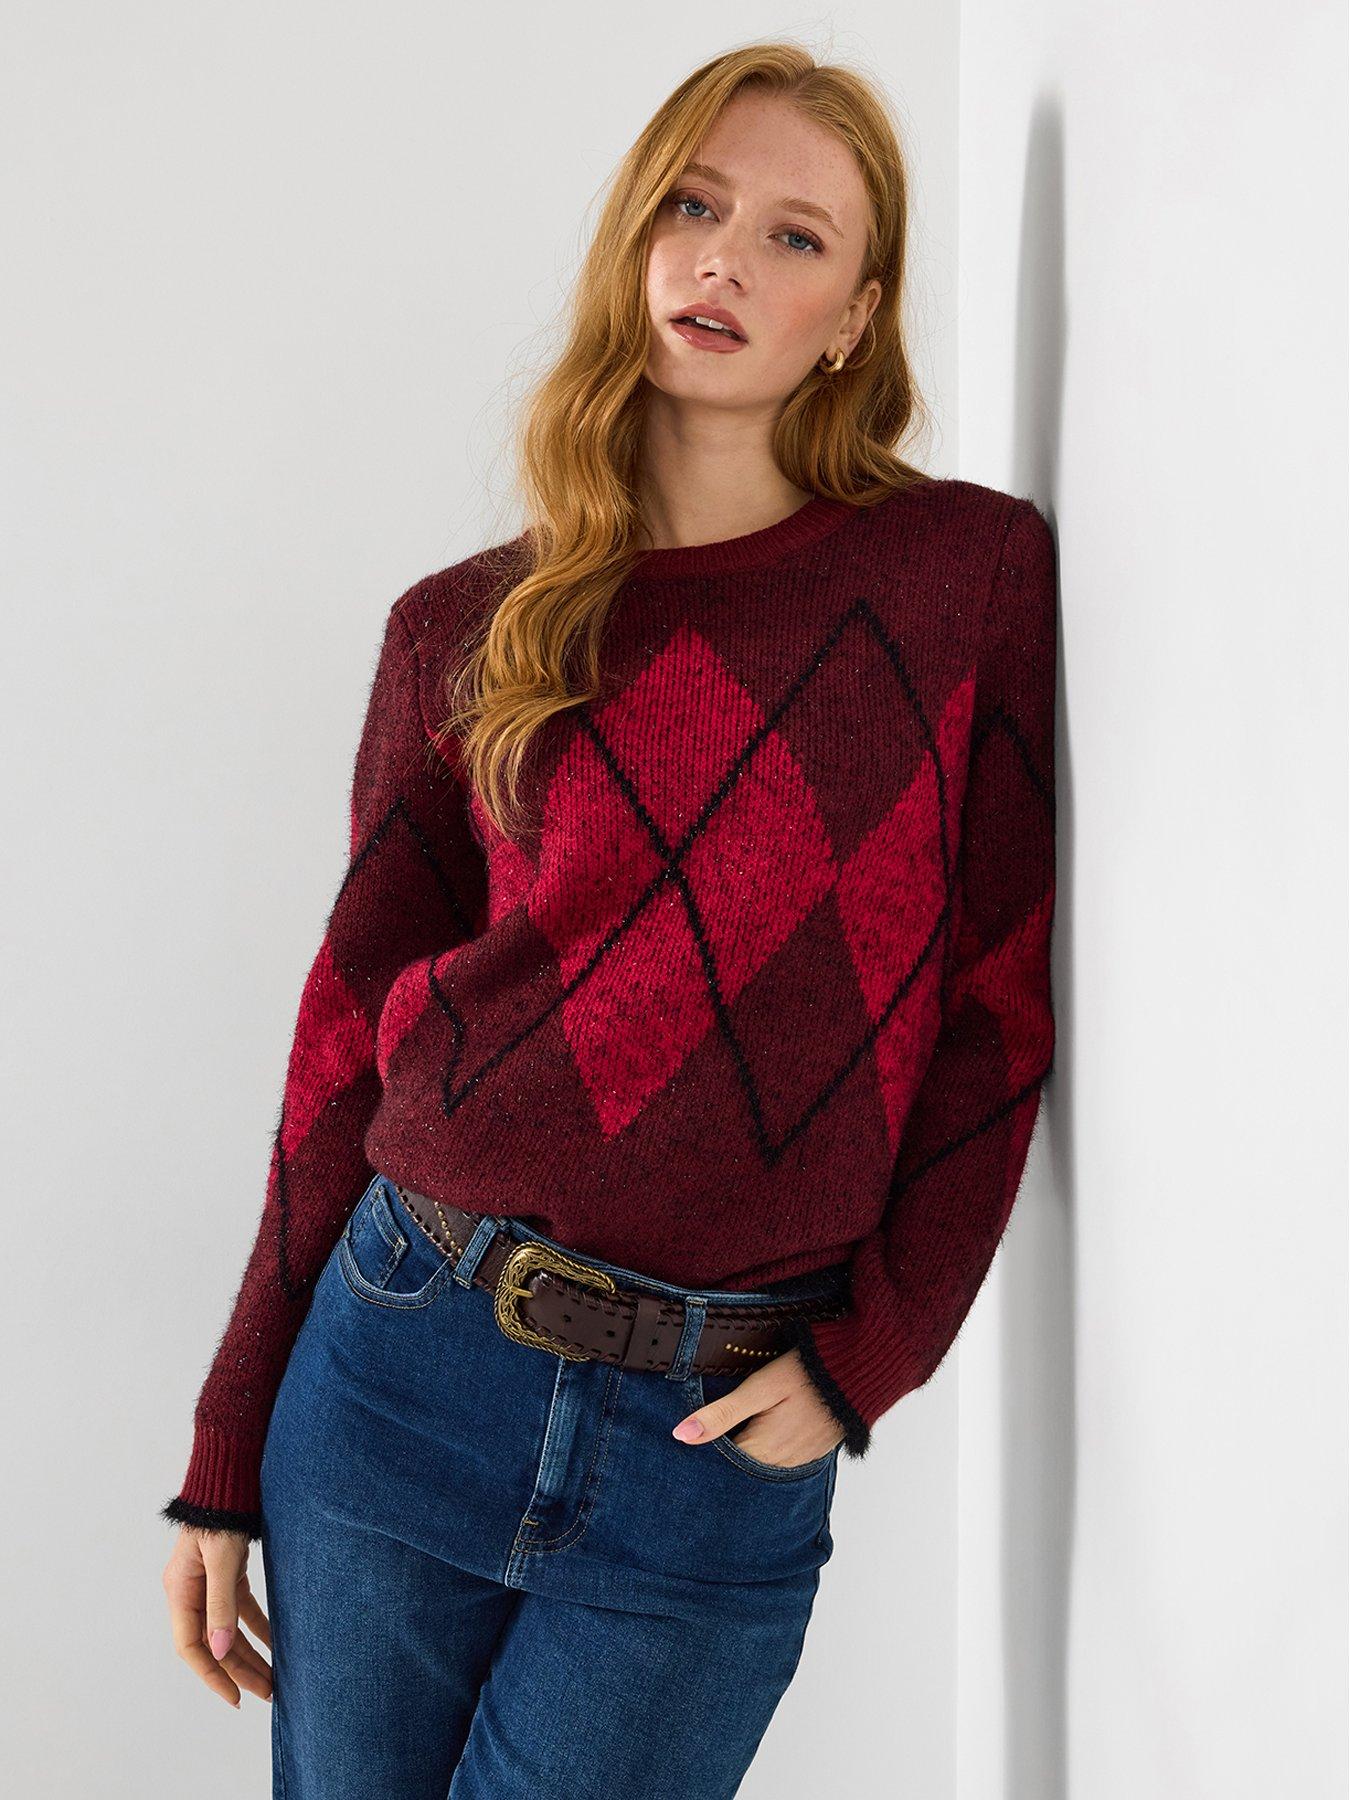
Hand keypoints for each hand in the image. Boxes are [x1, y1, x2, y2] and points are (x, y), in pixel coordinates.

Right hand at [163, 1525, 272, 1706]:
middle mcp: (191, 1592)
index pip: (191, 1647)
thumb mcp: (221, 1559)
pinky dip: (258, 1626)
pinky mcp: (227, 1574)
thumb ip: (221, 1603)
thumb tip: (219, 1651)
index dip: (212, 1674)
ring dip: (249, 1653)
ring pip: (228, 1630)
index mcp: (180, 1591)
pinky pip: (241, 1610)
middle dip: (239, 1670)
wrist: (229, 1476)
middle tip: (267, 1691)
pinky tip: (277, 1641)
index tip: (235, 1696)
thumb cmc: (220, 1514)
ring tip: (273, 1677)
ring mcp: (209, 1584)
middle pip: (214, 1643)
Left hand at [671, 1347, 844, 1466]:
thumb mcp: (759, 1388)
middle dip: (724, 1459)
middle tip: (704, 1443)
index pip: (722, 1466)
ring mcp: (801, 1459)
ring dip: (747, 1457)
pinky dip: (769, 1453)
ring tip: (730, 1438)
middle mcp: (782, 1463)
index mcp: (763, 1450)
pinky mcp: (815, 1450)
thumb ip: (722, 1414)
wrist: (859, 1369)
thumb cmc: (806, 1372)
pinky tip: (762, 1435)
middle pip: (742, 1470)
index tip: (686, 1447)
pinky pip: (784, 1461)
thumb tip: (681, 1435)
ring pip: (763, 1468)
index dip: (703, 1456)